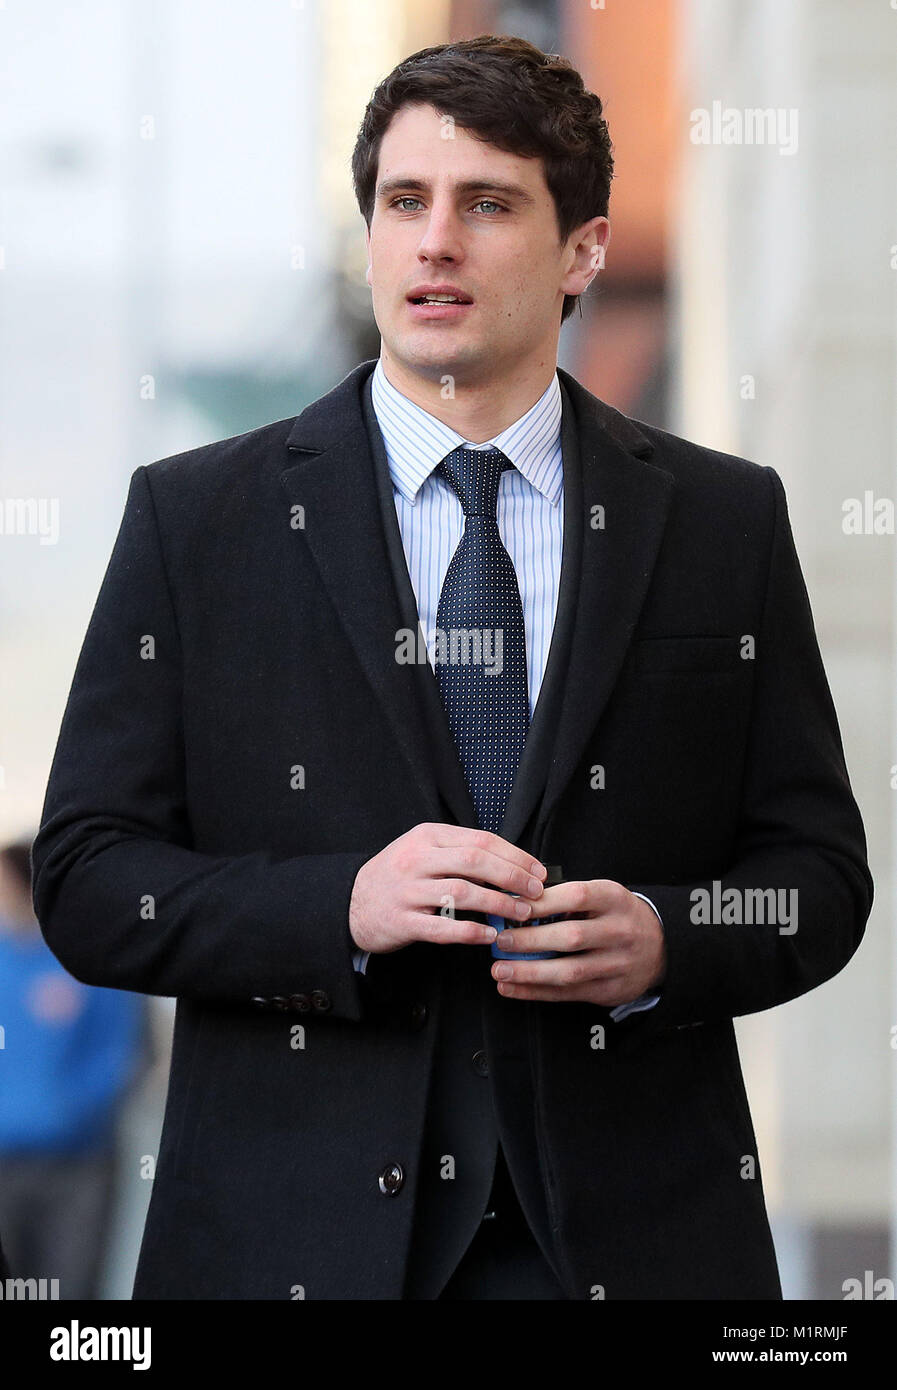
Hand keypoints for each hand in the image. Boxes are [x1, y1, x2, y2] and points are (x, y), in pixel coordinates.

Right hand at [349, 822, 546, 955]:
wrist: (351, 902)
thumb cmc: (397, 876)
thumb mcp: (423, 850)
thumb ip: (459, 852)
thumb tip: (511, 863)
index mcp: (428, 837)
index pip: (481, 840)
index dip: (515, 856)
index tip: (537, 871)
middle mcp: (417, 859)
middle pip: (476, 861)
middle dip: (513, 877)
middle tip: (536, 892)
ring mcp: (408, 891)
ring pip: (463, 893)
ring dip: (498, 904)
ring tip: (520, 914)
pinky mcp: (403, 922)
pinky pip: (443, 927)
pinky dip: (471, 931)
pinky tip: (490, 934)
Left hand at [490, 879, 665, 1007]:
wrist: (661, 946)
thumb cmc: (617, 916)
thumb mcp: (602, 896)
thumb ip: (567, 899)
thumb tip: (516, 903)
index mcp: (614, 899)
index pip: (576, 897)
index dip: (542, 902)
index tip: (512, 906)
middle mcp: (619, 931)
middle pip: (572, 937)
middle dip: (531, 940)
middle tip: (501, 941)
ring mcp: (617, 963)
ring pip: (570, 971)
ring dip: (529, 973)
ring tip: (500, 970)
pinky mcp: (610, 990)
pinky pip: (568, 994)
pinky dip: (536, 992)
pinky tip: (513, 988)